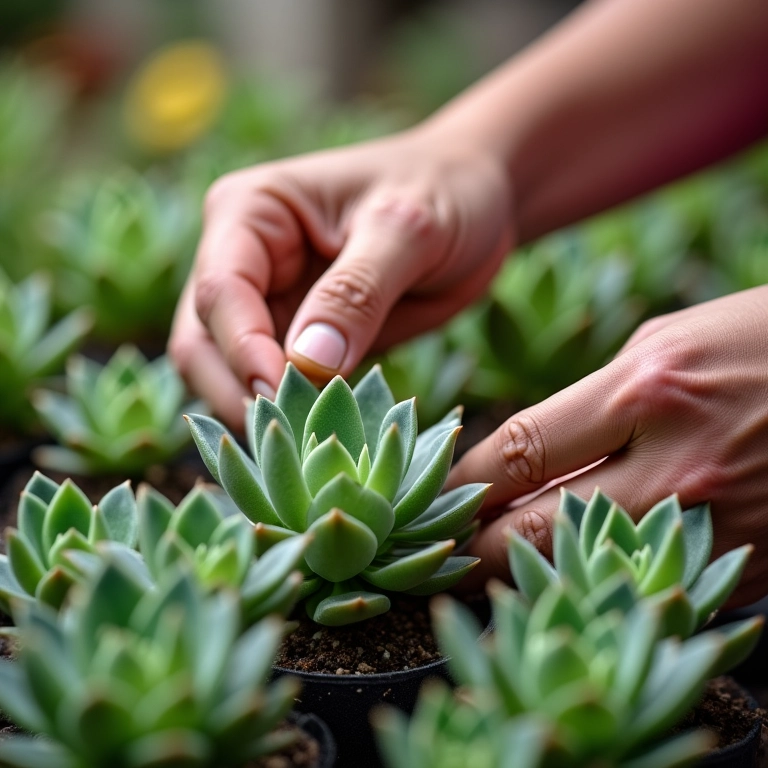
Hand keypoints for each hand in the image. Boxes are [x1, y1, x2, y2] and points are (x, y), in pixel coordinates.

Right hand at [169, 127, 513, 427]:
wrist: (476, 200)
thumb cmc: (442, 191)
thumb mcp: (408, 231)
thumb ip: (355, 293)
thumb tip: (307, 364)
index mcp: (249, 212)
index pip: (220, 291)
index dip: (244, 349)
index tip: (285, 395)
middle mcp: (242, 259)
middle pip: (204, 343)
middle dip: (239, 392)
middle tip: (293, 438)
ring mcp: (267, 303)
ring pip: (229, 375)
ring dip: (262, 414)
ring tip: (310, 447)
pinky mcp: (297, 340)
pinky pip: (278, 388)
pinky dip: (293, 417)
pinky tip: (325, 438)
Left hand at [450, 286, 767, 604]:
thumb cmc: (761, 340)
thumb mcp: (665, 346)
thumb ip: (591, 405)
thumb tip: (527, 459)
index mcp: (645, 390)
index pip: (517, 452)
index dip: (463, 484)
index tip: (437, 498)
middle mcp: (676, 465)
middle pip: (538, 529)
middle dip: (479, 548)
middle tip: (444, 554)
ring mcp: (716, 523)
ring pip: (588, 571)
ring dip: (535, 573)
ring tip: (493, 574)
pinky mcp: (747, 562)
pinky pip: (650, 582)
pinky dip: (604, 582)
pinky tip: (578, 577)